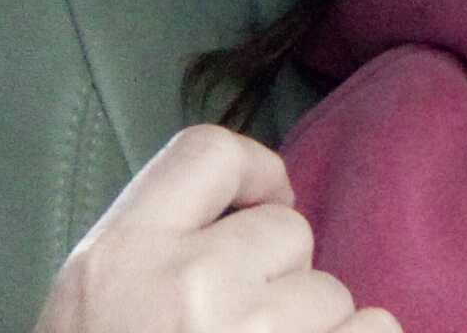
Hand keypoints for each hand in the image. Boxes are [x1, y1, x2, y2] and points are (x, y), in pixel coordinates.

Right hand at [33, 124, 399, 332]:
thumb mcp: (92, 316)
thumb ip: (160, 256)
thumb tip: (254, 215)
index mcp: (119, 260)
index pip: (208, 152)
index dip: (250, 176)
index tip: (258, 209)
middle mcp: (189, 284)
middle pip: (288, 233)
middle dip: (277, 283)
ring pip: (333, 294)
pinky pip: (375, 331)